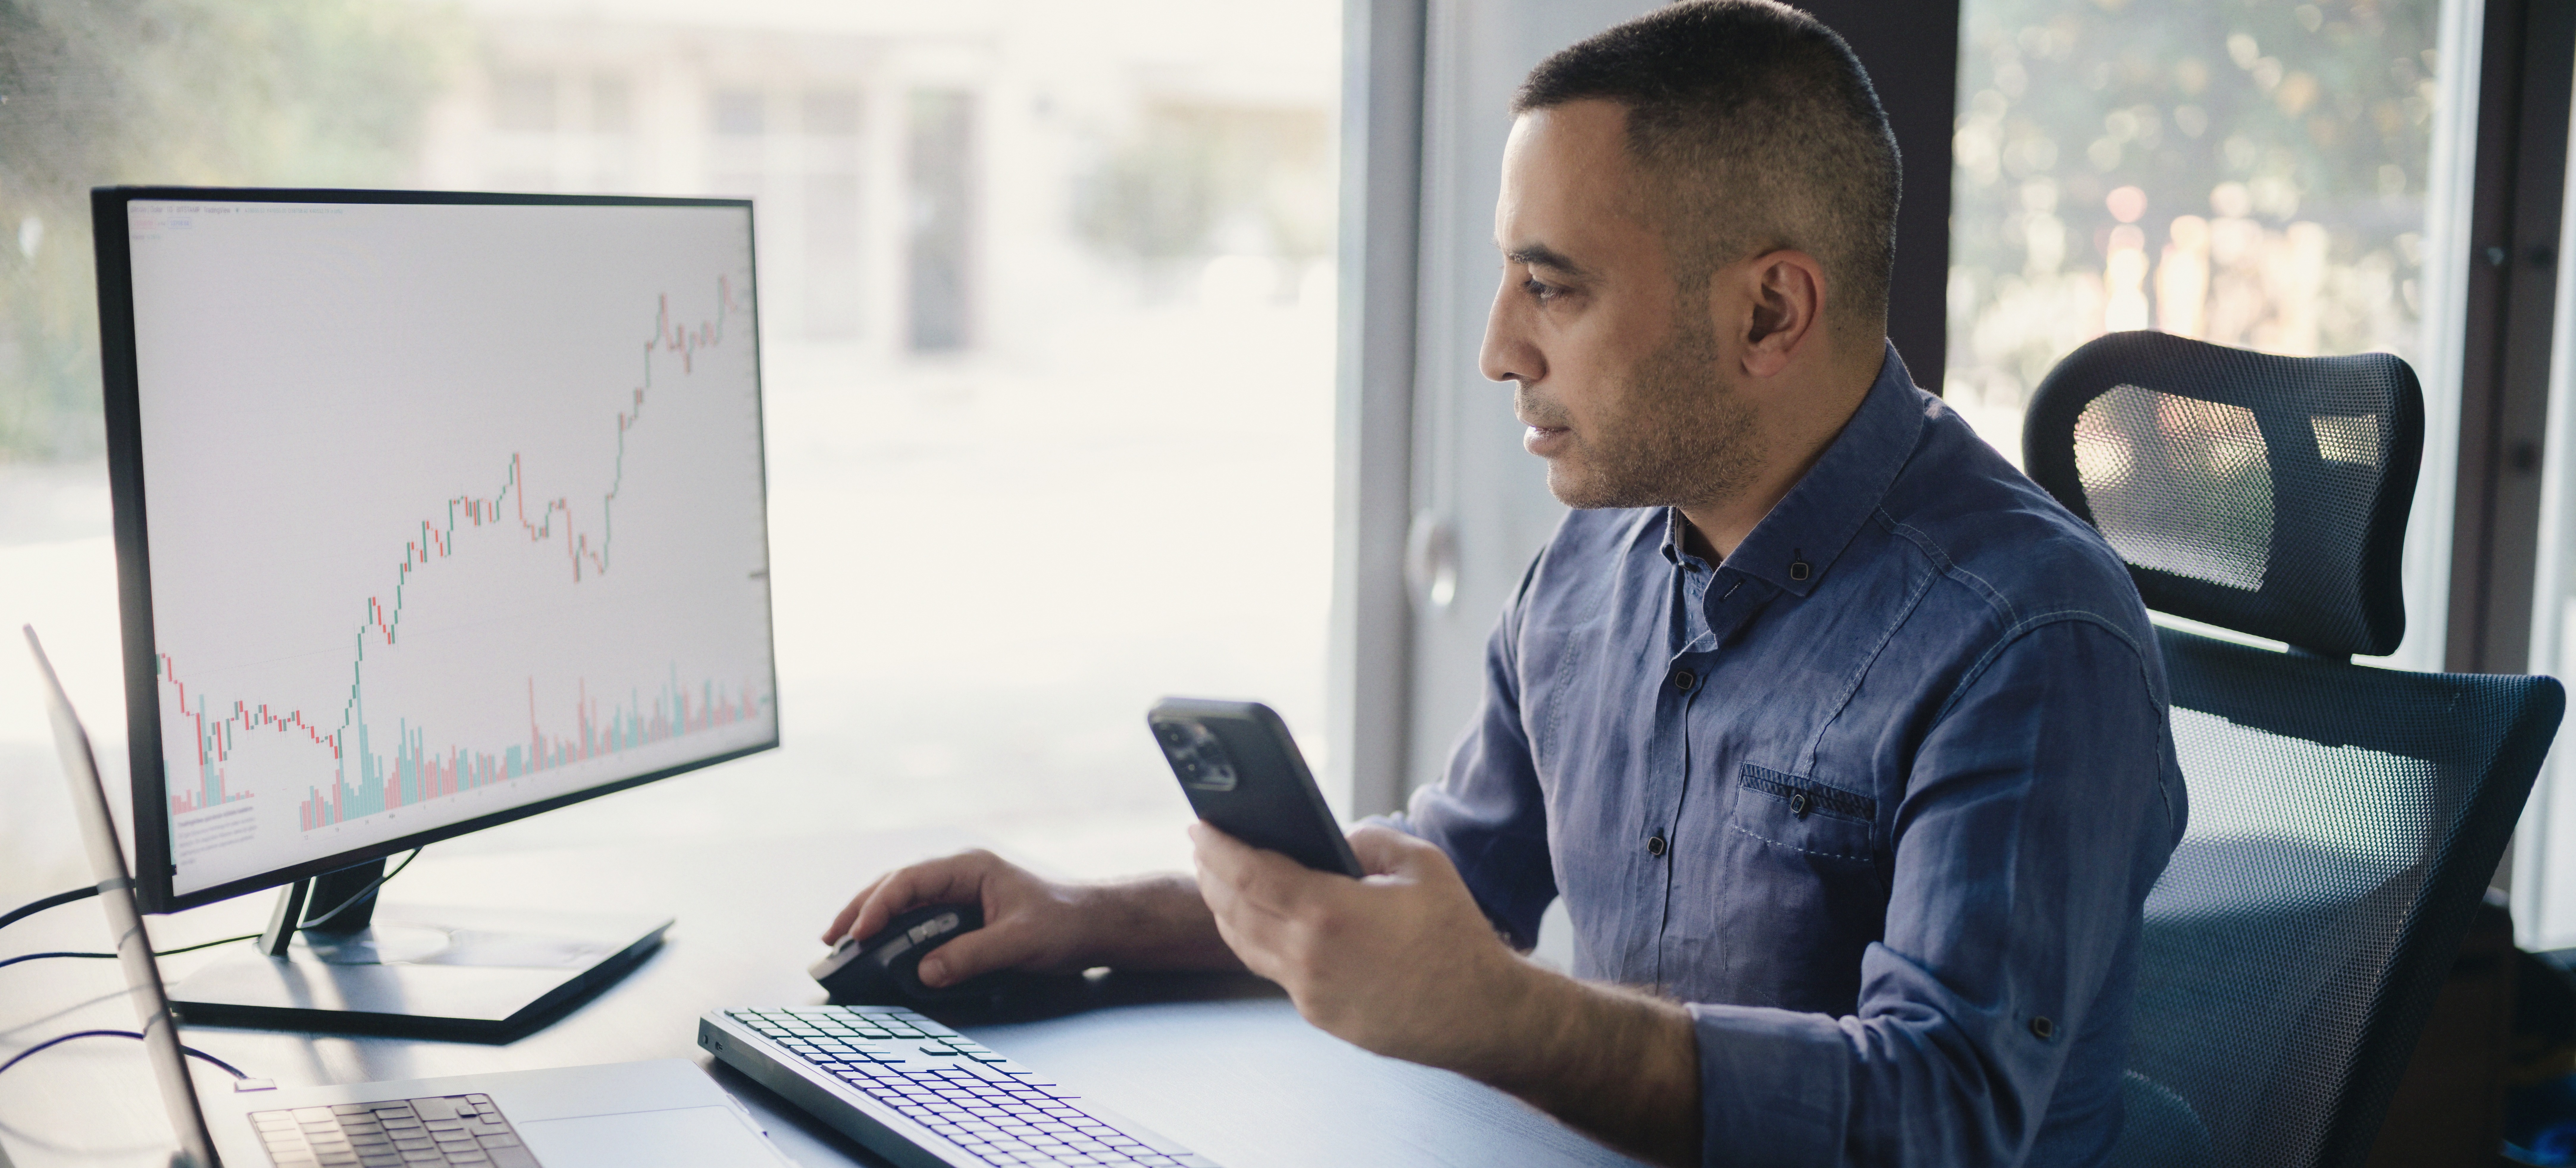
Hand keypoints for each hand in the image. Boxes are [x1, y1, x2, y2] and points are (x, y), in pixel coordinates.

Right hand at [821, 849, 1097, 987]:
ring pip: (904, 900)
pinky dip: (894, 930)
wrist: (1094, 924)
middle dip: (861, 909)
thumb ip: (972, 956)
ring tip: (843, 942)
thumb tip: (925, 972)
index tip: (858, 933)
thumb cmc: (1065, 923)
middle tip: (831, 937)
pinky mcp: (963, 912)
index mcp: (970, 868)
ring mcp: (959, 892)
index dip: (879, 906)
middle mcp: (959, 875)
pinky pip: (919, 917)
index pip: (910, 881)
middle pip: (897, 885)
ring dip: (873, 918)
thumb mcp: (1020, 941)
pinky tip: (879, 946)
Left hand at [1193, 823, 1702, 1165]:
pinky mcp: (1319, 1014)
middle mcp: (1307, 956)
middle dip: (1210, 873)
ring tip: (1220, 880)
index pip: (1247, 872)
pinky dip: (1254, 939)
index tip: (1198, 825)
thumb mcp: (1419, 864)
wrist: (1481, 1014)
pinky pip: (1273, 969)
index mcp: (1327, 911)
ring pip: (1244, 944)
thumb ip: (1367, 840)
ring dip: (1224, 909)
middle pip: (1233, 909)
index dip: (1216, 846)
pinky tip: (1259, 921)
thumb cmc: (1455, 936)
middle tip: (1202, 846)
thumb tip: (1333, 840)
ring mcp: (1309, 991)